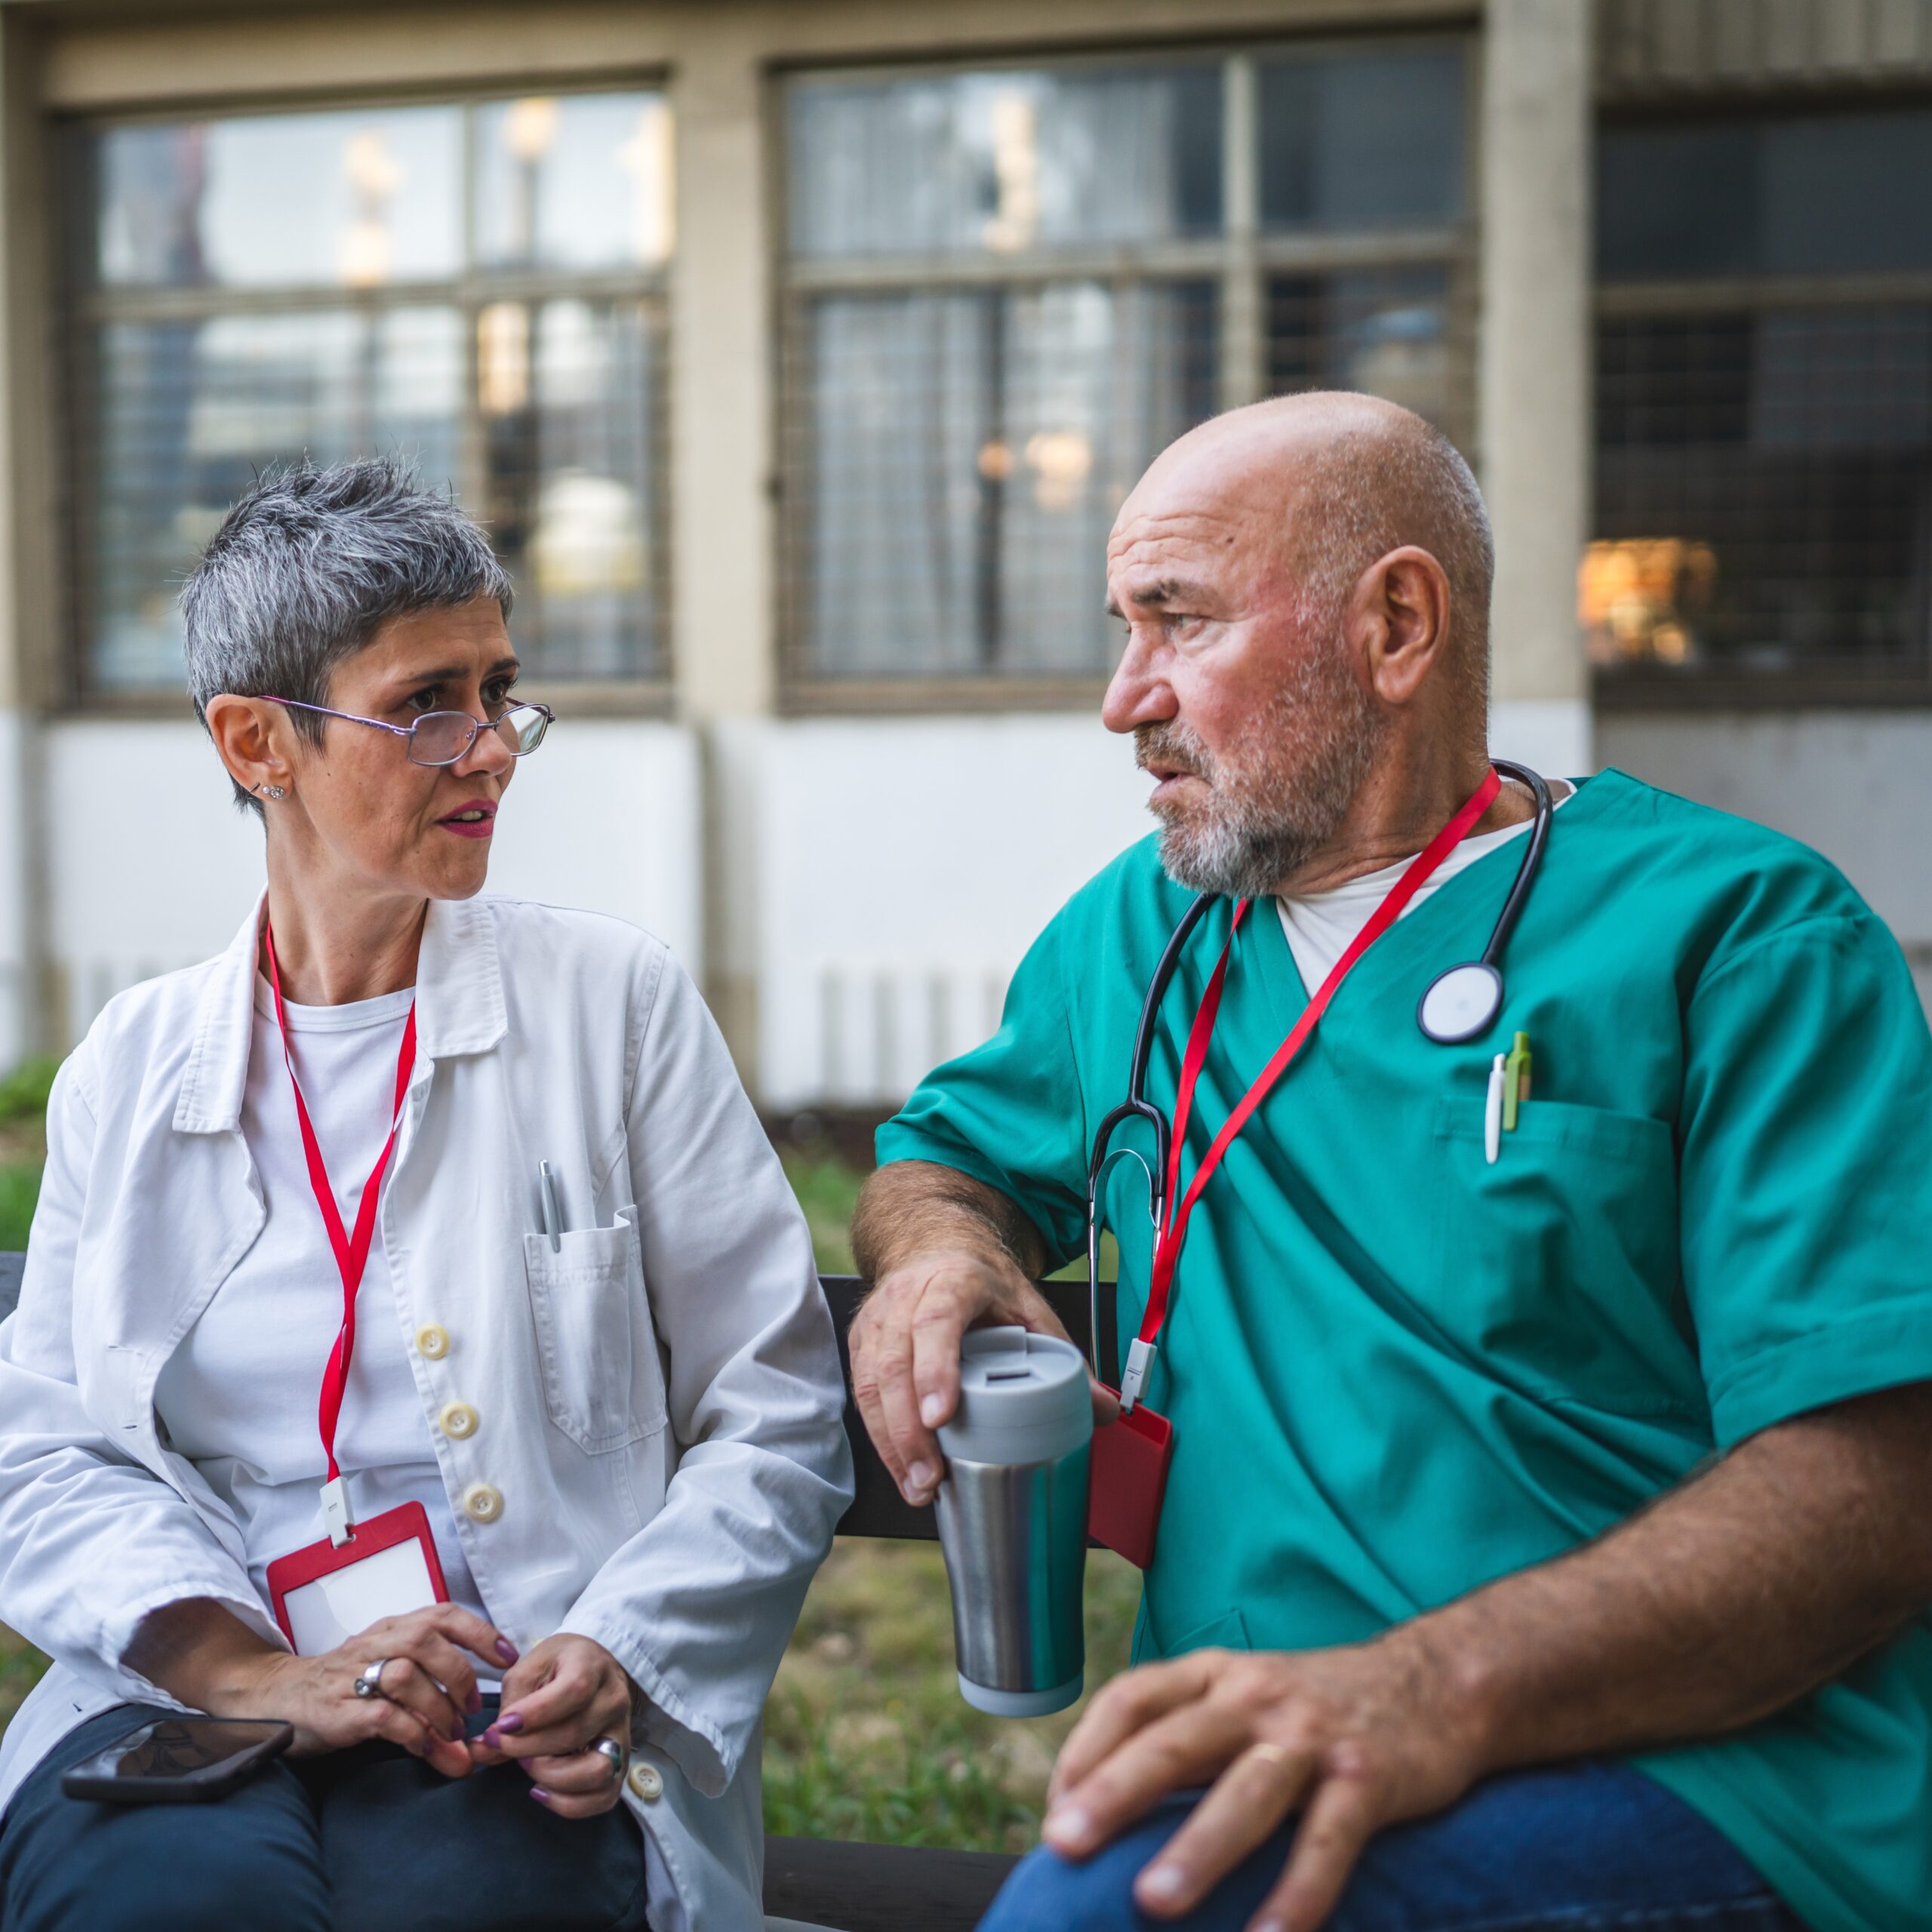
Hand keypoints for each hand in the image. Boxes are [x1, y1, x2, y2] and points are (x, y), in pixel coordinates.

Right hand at [232, 1604, 517, 1780]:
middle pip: (427, 1640)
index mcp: (393, 1628)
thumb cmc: (343, 1683)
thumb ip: (430, 1689)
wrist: (277, 1698)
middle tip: (473, 1709)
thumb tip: (473, 1732)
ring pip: (406, 1676)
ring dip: (439, 1707)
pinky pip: (383, 1717)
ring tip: (452, 1734)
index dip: (480, 1632)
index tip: (508, 1657)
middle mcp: (375, 1644)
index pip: (443, 1614)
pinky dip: (412, 1732)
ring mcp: (353, 1677)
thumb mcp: (387, 1671)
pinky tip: (424, 1747)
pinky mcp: (337, 1711)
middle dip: (460, 1675)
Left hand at [469, 1634, 637, 1818]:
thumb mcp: (528, 1669)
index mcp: (592, 1665)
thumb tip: (485, 1748)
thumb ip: (508, 1705)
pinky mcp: (620, 1764)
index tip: (502, 1727)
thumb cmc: (557, 1667)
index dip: (535, 1714)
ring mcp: (621, 1734)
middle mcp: (614, 1700)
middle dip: (528, 1748)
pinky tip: (542, 1791)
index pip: (574, 1690)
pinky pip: (604, 1797)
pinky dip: (570, 1804)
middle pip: (575, 1734)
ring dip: (553, 1778)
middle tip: (503, 1746)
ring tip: (528, 1766)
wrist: (595, 1668)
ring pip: (597, 1771)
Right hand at [850, 1248, 1118, 1504]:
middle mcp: (905, 1297)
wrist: (936, 1247)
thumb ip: (1064, 1358)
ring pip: (870, 1383)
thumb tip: (1103, 1409)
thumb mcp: (1030, 1307)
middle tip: (932, 1476)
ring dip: (891, 1442)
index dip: (935, 1370)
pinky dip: (880, 1437)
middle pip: (894, 1364)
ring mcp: (877, 1319)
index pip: (936, 1323)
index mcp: (954, 1282)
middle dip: (909, 1429)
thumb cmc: (983, 1282)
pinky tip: (902, 1469)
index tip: (941, 1417)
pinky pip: (861, 1392)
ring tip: (920, 1486)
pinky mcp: (861, 1342)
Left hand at [1041, 1635, 1488, 1931]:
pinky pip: (1327, 1841)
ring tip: (1153, 1901)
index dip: (1085, 1752)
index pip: (1132, 1698)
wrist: (1438, 1683)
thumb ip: (1187, 1736)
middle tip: (1065, 1844)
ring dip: (1198, 1848)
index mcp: (1216, 1673)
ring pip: (1246, 1792)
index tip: (1054, 1814)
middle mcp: (1256, 1694)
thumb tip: (1107, 1809)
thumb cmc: (1318, 1707)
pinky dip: (1298, 1893)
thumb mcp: (1247, 1697)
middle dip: (1115, 1793)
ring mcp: (1312, 1735)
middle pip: (1174, 1740)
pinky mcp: (1369, 1777)